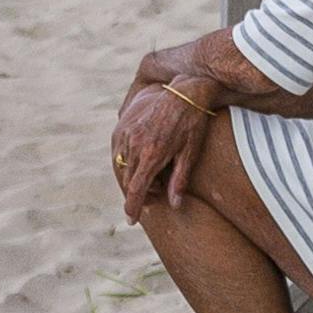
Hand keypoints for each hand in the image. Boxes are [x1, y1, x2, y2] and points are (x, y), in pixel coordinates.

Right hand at [113, 83, 207, 218]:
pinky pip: (119, 152)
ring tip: (155, 176)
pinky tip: (144, 161)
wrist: (185, 92)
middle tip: (156, 194)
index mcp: (152, 154)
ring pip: (123, 167)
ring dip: (134, 177)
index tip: (131, 220)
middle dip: (139, 192)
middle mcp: (135, 144)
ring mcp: (128, 133)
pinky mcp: (125, 126)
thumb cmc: (192, 124)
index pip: (136, 189)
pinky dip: (128, 162)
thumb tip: (174, 205)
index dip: (132, 207)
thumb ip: (179, 181)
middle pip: (128, 180)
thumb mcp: (190, 154)